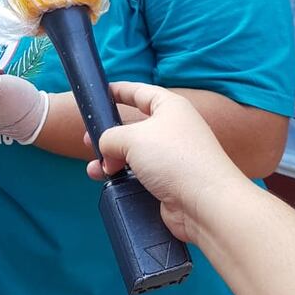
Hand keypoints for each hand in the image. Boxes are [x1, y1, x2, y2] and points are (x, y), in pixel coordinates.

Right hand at [86, 82, 242, 242]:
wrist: (205, 203)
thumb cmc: (174, 159)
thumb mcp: (132, 137)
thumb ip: (110, 137)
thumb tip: (107, 150)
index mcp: (170, 107)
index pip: (140, 92)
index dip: (119, 91)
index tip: (100, 93)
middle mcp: (173, 129)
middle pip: (133, 126)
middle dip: (109, 135)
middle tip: (89, 142)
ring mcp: (171, 157)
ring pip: (133, 154)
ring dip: (111, 160)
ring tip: (95, 169)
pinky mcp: (169, 182)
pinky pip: (139, 175)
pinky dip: (122, 177)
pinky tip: (109, 181)